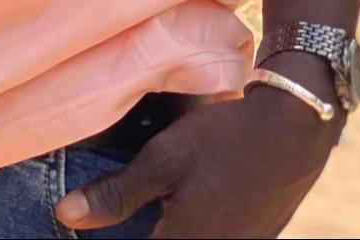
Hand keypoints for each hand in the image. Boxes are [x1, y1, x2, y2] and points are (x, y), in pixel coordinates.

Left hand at [55, 87, 341, 238]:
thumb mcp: (164, 159)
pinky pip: (206, 237)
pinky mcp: (251, 239)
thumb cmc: (226, 139)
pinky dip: (183, 225)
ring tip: (136, 209)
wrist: (294, 129)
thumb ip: (116, 193)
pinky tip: (173, 203)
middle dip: (131, 232)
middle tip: (107, 214)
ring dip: (158, 227)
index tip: (86, 231)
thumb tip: (66, 214)